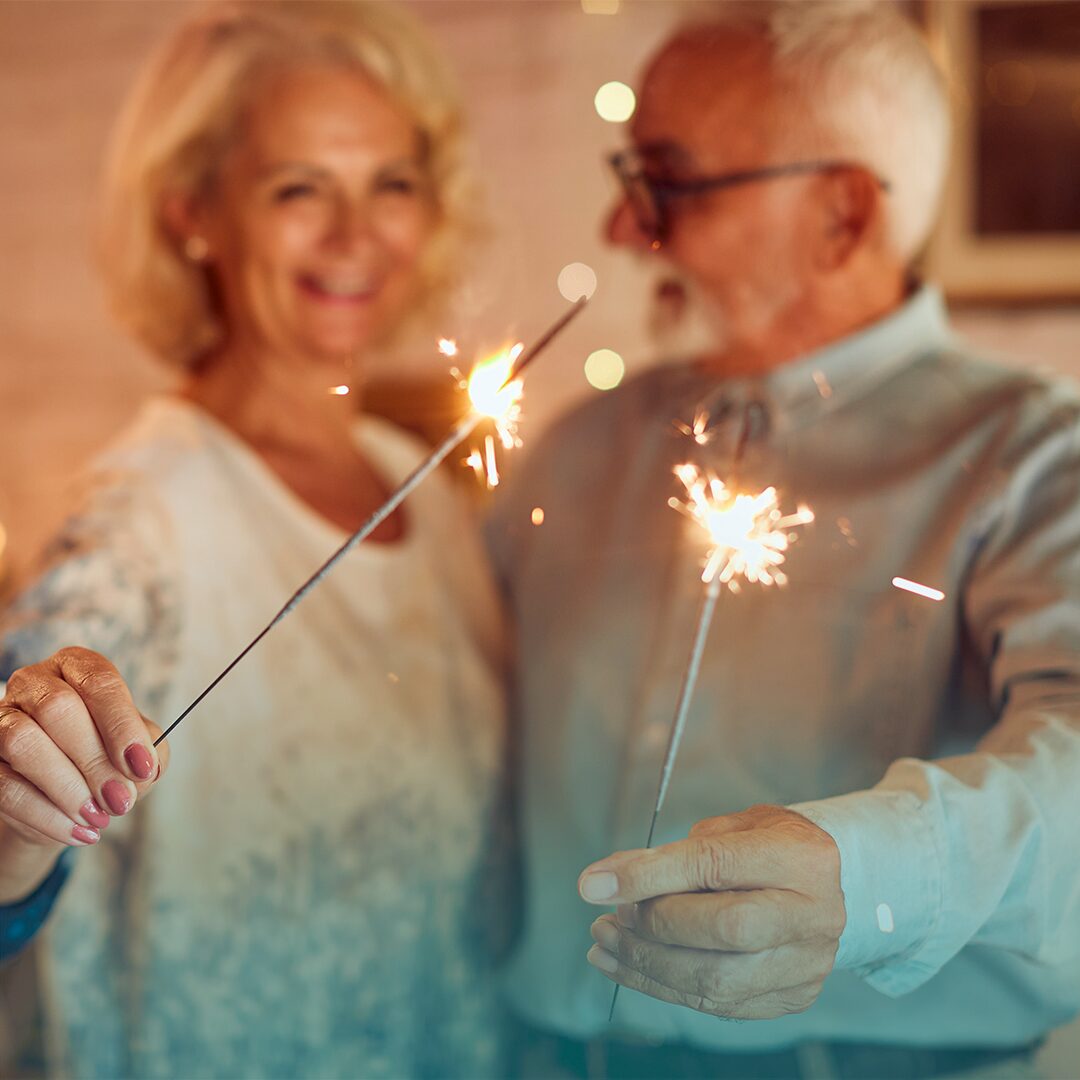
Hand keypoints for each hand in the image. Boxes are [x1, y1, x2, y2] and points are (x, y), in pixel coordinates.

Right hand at [0, 647, 167, 888]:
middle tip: (120, 800)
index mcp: (78, 667)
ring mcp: (2, 719)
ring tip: (98, 818)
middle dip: (93, 760)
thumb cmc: (111, 759)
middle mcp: (35, 683)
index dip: (121, 726)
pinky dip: (45, 815)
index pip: (99, 683)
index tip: (141, 767)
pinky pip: (5, 787)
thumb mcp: (140, 749)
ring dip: (65, 786)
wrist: (71, 796)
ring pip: (21, 741)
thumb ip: (148, 752)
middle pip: (57, 708)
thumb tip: (139, 770)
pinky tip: (77, 832)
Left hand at [578, 804, 844, 1019]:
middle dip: (653, 927)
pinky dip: (663, 987)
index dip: (648, 875)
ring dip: (647, 965)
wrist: (823, 883)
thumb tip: (609, 880)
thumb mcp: (728, 827)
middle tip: (609, 919)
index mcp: (801, 857)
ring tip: (606, 944)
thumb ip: (674, 852)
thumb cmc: (766, 846)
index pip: (714, 864)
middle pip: (724, 928)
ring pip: (717, 979)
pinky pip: (717, 1004)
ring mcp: (807, 963)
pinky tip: (629, 966)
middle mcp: (813, 914)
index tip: (594, 884)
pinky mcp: (792, 996)